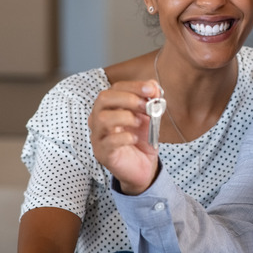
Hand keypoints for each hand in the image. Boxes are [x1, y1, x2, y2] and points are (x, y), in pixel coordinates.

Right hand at [89, 79, 161, 194]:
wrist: (143, 167)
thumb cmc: (142, 140)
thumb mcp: (149, 117)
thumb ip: (151, 101)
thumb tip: (153, 86)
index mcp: (110, 107)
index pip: (115, 88)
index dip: (133, 86)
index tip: (151, 89)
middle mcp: (99, 119)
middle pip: (103, 99)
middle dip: (128, 99)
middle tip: (146, 107)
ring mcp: (98, 136)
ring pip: (102, 118)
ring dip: (125, 117)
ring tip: (139, 123)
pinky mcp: (103, 153)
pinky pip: (108, 142)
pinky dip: (125, 137)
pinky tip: (135, 139)